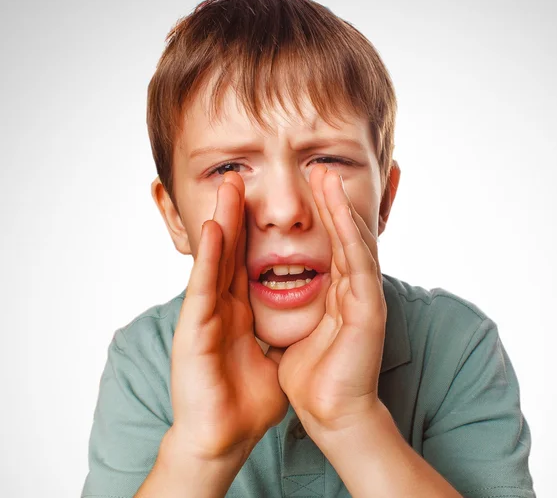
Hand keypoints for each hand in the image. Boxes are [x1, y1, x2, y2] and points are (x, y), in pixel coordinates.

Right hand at [169, 171, 287, 461]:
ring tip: (228, 186)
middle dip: (236, 214)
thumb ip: (280, 332)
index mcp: (237, 311)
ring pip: (215, 260)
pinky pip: (204, 288)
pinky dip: (209, 258)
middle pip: (230, 252)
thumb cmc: (246, 401)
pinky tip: (216, 229)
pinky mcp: (194, 332)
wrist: (224, 437)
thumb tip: (303, 321)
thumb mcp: (272, 355)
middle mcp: (219, 307)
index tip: (268, 202)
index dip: (255, 231)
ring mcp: (204, 317)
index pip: (247, 262)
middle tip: (242, 178)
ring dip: (222, 222)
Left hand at [276, 165, 386, 435]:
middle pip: (344, 237)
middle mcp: (355, 291)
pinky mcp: (369, 308)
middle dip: (331, 202)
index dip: (319, 217)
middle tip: (319, 169)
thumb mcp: (299, 329)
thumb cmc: (313, 377)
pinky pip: (356, 261)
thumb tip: (276, 290)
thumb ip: (297, 306)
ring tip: (326, 175)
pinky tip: (337, 204)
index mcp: (339, 295)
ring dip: (339, 207)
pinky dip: (347, 231)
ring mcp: (365, 297)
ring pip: (353, 242)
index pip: (330, 247)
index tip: (303, 190)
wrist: (331, 414)